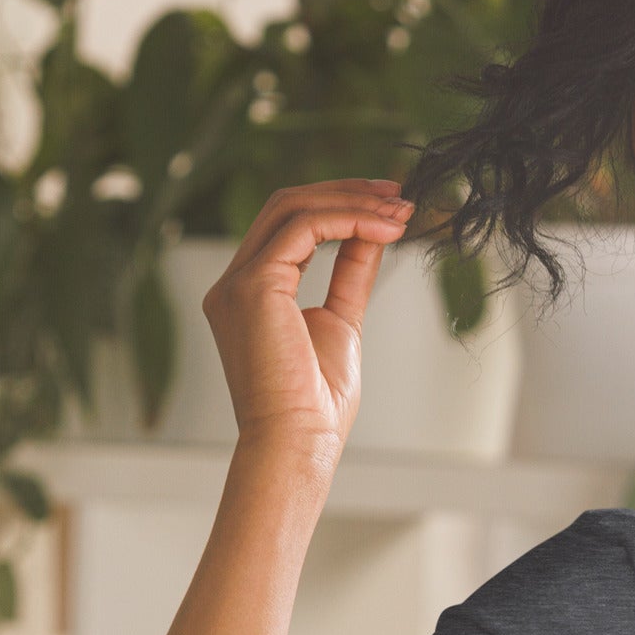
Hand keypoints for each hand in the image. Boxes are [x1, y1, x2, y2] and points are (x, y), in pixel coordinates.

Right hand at [199, 177, 414, 454]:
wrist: (298, 441)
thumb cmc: (316, 404)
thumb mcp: (341, 322)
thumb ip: (349, 275)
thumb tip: (373, 234)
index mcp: (250, 292)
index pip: (290, 227)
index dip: (340, 207)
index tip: (388, 205)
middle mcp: (234, 282)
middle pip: (286, 207)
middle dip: (347, 193)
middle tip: (398, 193)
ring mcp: (237, 282)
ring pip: (292, 209)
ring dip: (353, 202)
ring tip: (400, 209)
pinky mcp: (252, 285)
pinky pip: (302, 228)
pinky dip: (348, 220)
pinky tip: (385, 228)